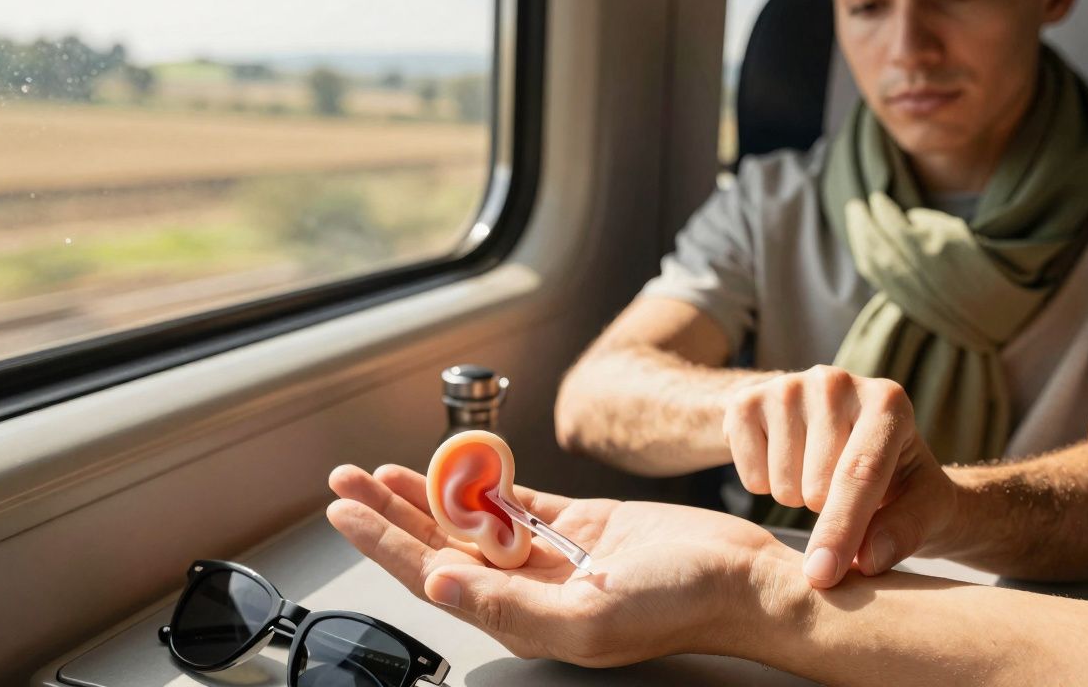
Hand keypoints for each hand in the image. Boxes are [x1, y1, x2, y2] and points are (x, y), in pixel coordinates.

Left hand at [326, 464, 782, 666]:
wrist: (741, 577)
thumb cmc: (680, 602)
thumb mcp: (590, 615)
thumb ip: (509, 605)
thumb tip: (441, 582)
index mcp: (525, 616)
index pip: (436, 576)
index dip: (386, 544)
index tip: (347, 513)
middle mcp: (531, 587)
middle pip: (443, 546)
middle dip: (390, 514)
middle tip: (346, 481)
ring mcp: (555, 555)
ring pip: (473, 522)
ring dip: (427, 496)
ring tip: (382, 473)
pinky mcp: (583, 525)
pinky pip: (520, 502)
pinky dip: (485, 484)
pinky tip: (457, 470)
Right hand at [723, 365, 957, 586]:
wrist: (847, 436)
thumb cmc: (895, 478)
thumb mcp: (923, 505)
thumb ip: (906, 530)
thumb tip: (869, 560)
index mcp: (887, 401)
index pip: (860, 473)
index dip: (842, 530)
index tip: (823, 577)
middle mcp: (836, 382)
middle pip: (816, 486)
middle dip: (828, 514)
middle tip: (843, 495)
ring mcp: (787, 384)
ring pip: (780, 483)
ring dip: (797, 499)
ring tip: (816, 476)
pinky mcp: (745, 399)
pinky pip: (748, 475)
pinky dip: (765, 486)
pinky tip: (787, 464)